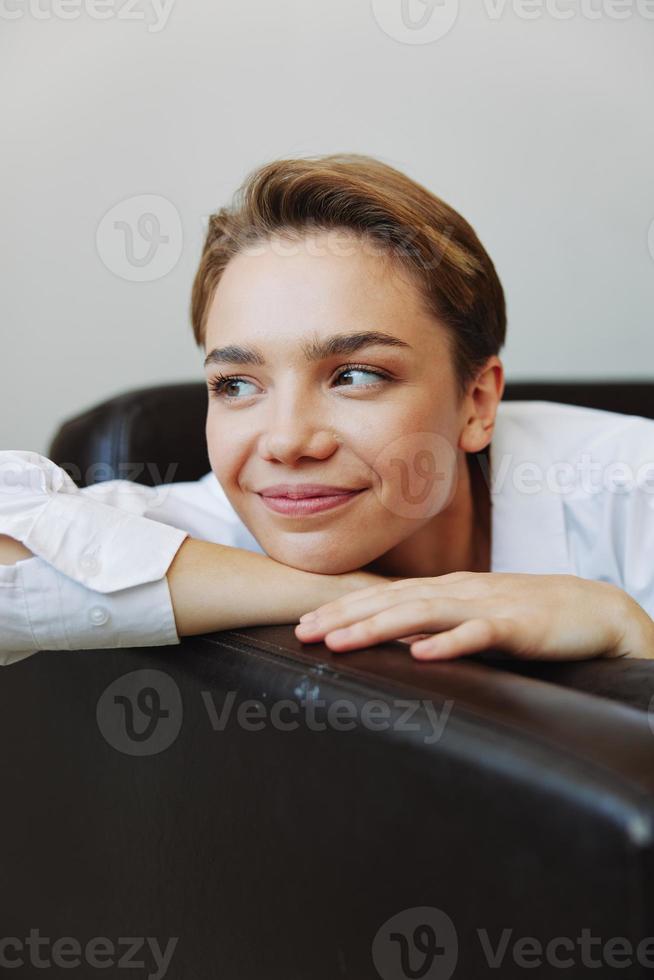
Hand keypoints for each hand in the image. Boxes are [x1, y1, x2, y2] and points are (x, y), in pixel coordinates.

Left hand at [294, 571, 653, 660]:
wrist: (588, 607)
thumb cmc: (529, 615)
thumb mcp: (475, 616)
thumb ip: (439, 625)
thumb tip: (400, 641)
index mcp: (447, 590)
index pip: (385, 597)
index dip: (344, 608)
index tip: (306, 623)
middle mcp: (457, 592)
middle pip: (391, 601)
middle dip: (344, 616)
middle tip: (302, 632)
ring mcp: (484, 607)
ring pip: (422, 614)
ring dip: (377, 627)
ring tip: (340, 642)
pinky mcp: (514, 627)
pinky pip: (477, 635)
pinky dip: (448, 643)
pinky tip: (420, 654)